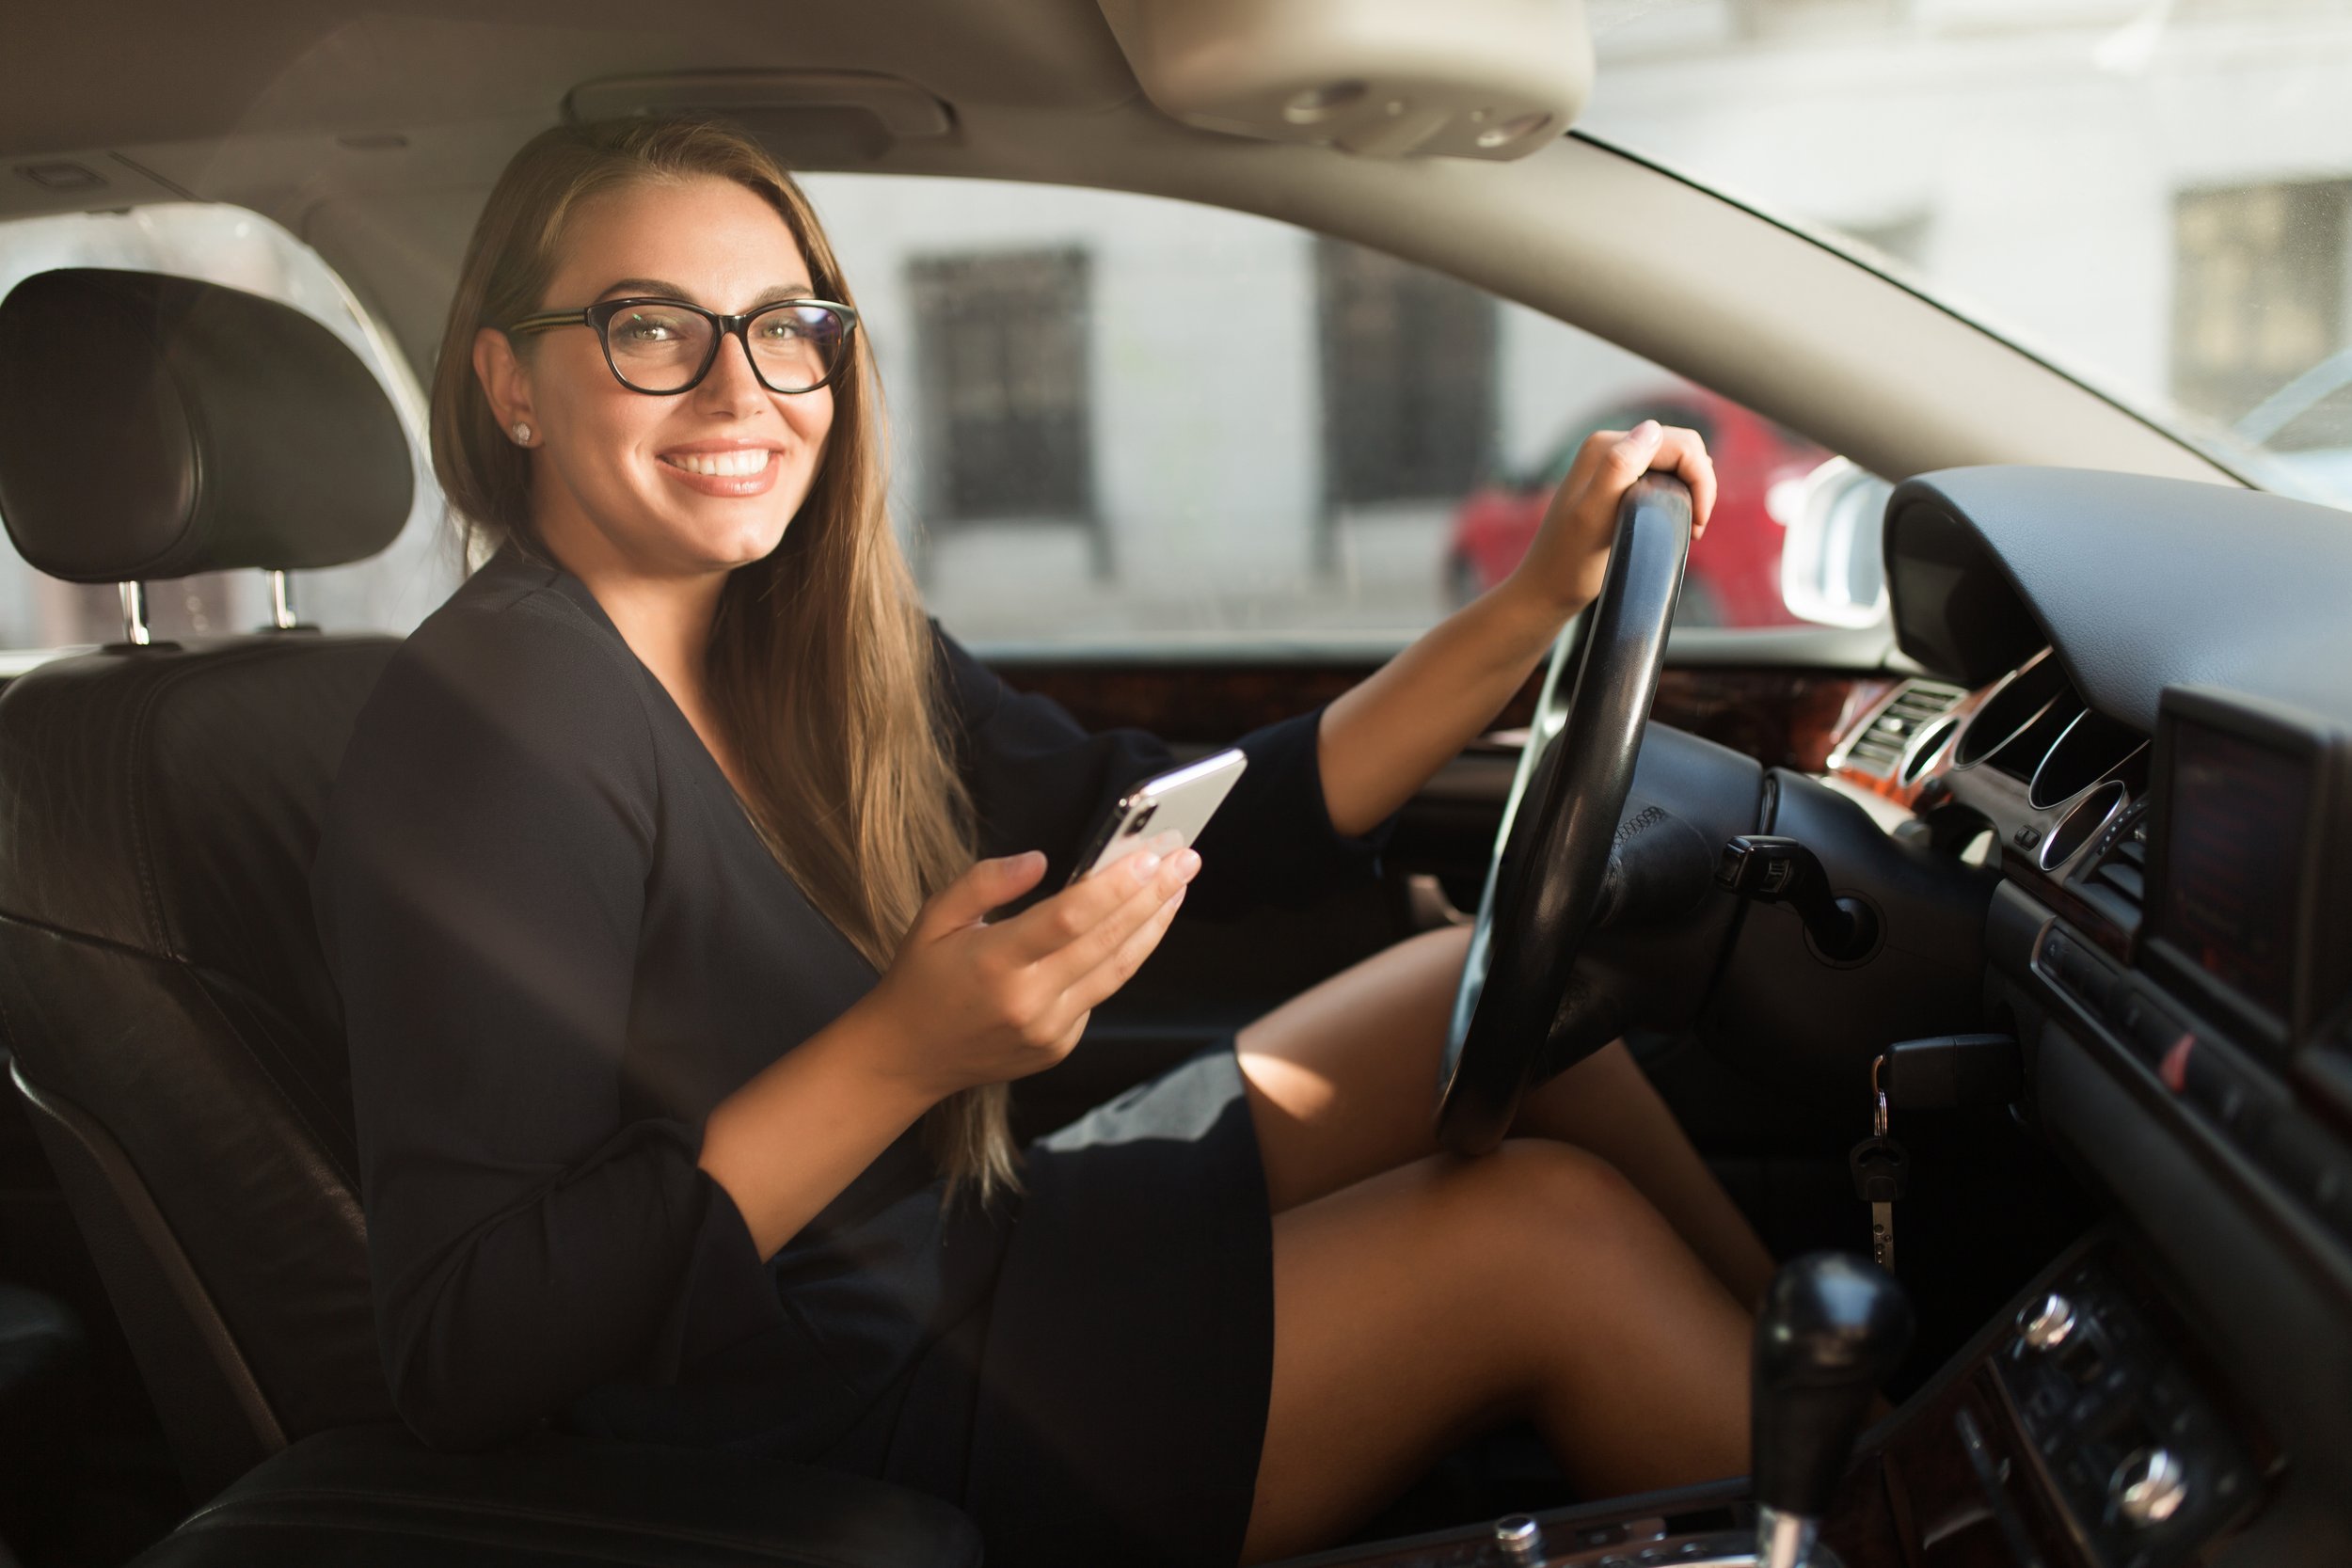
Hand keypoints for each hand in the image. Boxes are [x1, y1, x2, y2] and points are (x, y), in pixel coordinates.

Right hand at [862, 836, 1199, 1101]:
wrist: (906, 1057)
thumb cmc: (921, 978)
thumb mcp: (933, 917)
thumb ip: (985, 882)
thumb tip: (1039, 860)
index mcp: (994, 962)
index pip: (1069, 918)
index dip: (1115, 886)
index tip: (1150, 855)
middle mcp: (1028, 1001)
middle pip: (1106, 942)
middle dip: (1152, 896)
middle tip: (1185, 860)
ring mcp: (1048, 1030)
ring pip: (1116, 971)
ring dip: (1152, 926)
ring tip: (1177, 889)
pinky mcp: (1059, 1047)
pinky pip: (1098, 995)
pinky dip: (1119, 959)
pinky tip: (1136, 927)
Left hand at [1506, 420, 1715, 615]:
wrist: (1548, 588)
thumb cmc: (1571, 561)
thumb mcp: (1593, 516)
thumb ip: (1618, 468)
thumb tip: (1652, 430)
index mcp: (1606, 446)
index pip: (1680, 445)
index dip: (1700, 480)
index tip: (1697, 522)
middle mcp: (1610, 446)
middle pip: (1682, 448)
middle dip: (1700, 483)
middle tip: (1695, 527)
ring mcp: (1615, 463)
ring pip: (1677, 462)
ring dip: (1692, 490)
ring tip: (1688, 527)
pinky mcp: (1620, 482)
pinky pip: (1665, 475)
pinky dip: (1680, 494)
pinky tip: (1676, 520)